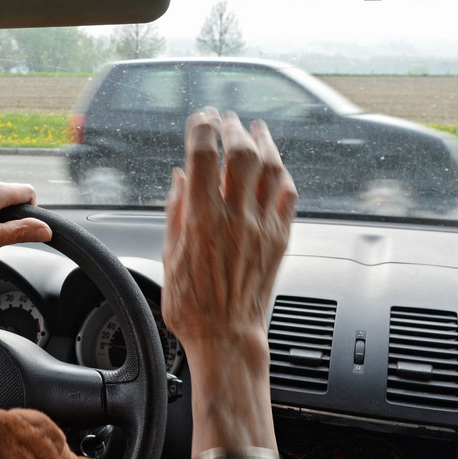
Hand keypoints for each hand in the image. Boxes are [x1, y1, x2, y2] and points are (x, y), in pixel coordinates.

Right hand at [161, 108, 296, 346]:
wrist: (227, 338)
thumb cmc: (192, 306)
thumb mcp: (169, 256)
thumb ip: (175, 211)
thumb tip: (179, 179)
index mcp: (201, 219)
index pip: (202, 155)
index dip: (201, 128)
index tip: (199, 120)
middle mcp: (235, 218)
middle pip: (241, 153)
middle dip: (233, 128)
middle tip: (226, 120)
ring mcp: (262, 227)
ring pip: (271, 168)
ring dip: (264, 143)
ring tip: (256, 130)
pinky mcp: (280, 240)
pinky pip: (288, 196)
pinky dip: (282, 175)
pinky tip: (276, 168)